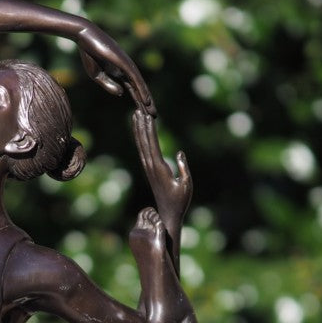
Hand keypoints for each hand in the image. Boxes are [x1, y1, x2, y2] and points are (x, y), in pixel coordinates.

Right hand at [77, 26, 153, 113]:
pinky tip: (146, 100)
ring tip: (152, 113)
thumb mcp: (97, 75)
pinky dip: (141, 90)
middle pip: (139, 89)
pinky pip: (135, 80)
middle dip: (146, 103)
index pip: (132, 89)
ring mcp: (127, 65)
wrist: (85, 38)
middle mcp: (126, 69)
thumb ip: (109, 85)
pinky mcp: (124, 63)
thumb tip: (122, 94)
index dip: (138, 100)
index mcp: (119, 72)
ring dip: (147, 100)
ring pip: (140, 86)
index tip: (143, 112)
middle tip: (154, 116)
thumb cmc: (89, 54)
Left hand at [133, 110, 190, 251]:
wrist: (168, 214)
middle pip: (144, 142)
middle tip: (137, 108)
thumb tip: (179, 153)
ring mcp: (149, 169)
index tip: (146, 116)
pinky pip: (144, 151)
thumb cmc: (181, 201)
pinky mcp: (150, 170)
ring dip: (139, 130)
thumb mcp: (187, 185)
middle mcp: (151, 167)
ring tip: (135, 115)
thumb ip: (183, 169)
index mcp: (159, 169)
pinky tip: (140, 132)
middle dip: (141, 125)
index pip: (152, 145)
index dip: (149, 130)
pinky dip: (141, 140)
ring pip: (142, 146)